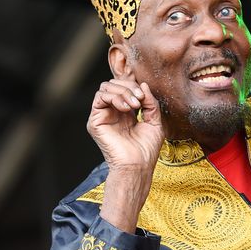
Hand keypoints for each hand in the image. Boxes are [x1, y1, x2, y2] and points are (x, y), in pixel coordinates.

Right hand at [86, 79, 163, 231]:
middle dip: (128, 87)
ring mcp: (102, 116)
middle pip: (113, 84)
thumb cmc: (146, 149)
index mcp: (125, 113)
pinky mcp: (95, 122)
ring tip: (134, 105)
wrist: (138, 165)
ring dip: (122, 92)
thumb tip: (143, 85)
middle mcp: (112, 113)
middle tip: (139, 99)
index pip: (124, 88)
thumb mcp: (155, 121)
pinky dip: (114, 97)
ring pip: (105, 88)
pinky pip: (99, 98)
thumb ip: (150, 102)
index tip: (144, 97)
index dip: (134, 86)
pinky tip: (126, 108)